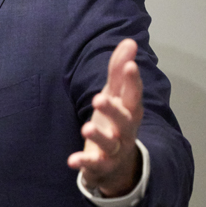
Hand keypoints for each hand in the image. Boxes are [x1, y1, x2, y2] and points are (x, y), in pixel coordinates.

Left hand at [67, 39, 143, 196]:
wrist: (119, 164)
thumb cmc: (116, 122)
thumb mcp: (116, 95)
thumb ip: (119, 70)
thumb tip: (130, 41)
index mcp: (130, 110)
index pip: (133, 94)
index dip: (133, 81)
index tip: (131, 65)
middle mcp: (125, 130)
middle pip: (124, 119)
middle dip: (113, 109)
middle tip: (98, 98)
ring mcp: (114, 149)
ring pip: (109, 143)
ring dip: (98, 135)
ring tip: (85, 127)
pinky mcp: (101, 165)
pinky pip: (94, 164)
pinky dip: (84, 163)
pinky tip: (71, 160)